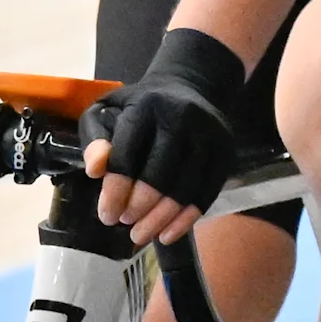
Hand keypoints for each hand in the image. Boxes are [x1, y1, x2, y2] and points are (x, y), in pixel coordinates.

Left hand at [87, 27, 250, 246]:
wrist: (189, 86)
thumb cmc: (139, 107)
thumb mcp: (107, 111)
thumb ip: (94, 139)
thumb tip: (96, 171)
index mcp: (146, 107)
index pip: (128, 154)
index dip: (116, 190)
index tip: (106, 216)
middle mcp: (181, 117)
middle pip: (160, 175)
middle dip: (139, 207)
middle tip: (125, 224)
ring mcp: (209, 134)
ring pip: (185, 189)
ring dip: (160, 219)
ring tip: (141, 235)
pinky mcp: (226, 151)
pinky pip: (207, 194)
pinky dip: (186, 219)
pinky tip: (167, 234)